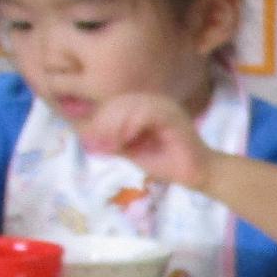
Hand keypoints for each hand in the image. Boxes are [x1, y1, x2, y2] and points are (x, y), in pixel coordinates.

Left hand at [78, 94, 211, 190]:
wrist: (194, 175)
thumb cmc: (165, 163)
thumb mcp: (129, 149)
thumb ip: (109, 138)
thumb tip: (82, 131)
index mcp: (145, 107)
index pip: (114, 102)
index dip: (100, 118)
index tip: (93, 140)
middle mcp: (154, 102)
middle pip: (119, 101)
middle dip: (105, 122)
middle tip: (100, 142)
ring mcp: (165, 107)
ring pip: (130, 104)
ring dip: (116, 124)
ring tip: (112, 143)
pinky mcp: (174, 116)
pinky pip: (146, 113)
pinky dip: (132, 126)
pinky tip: (127, 140)